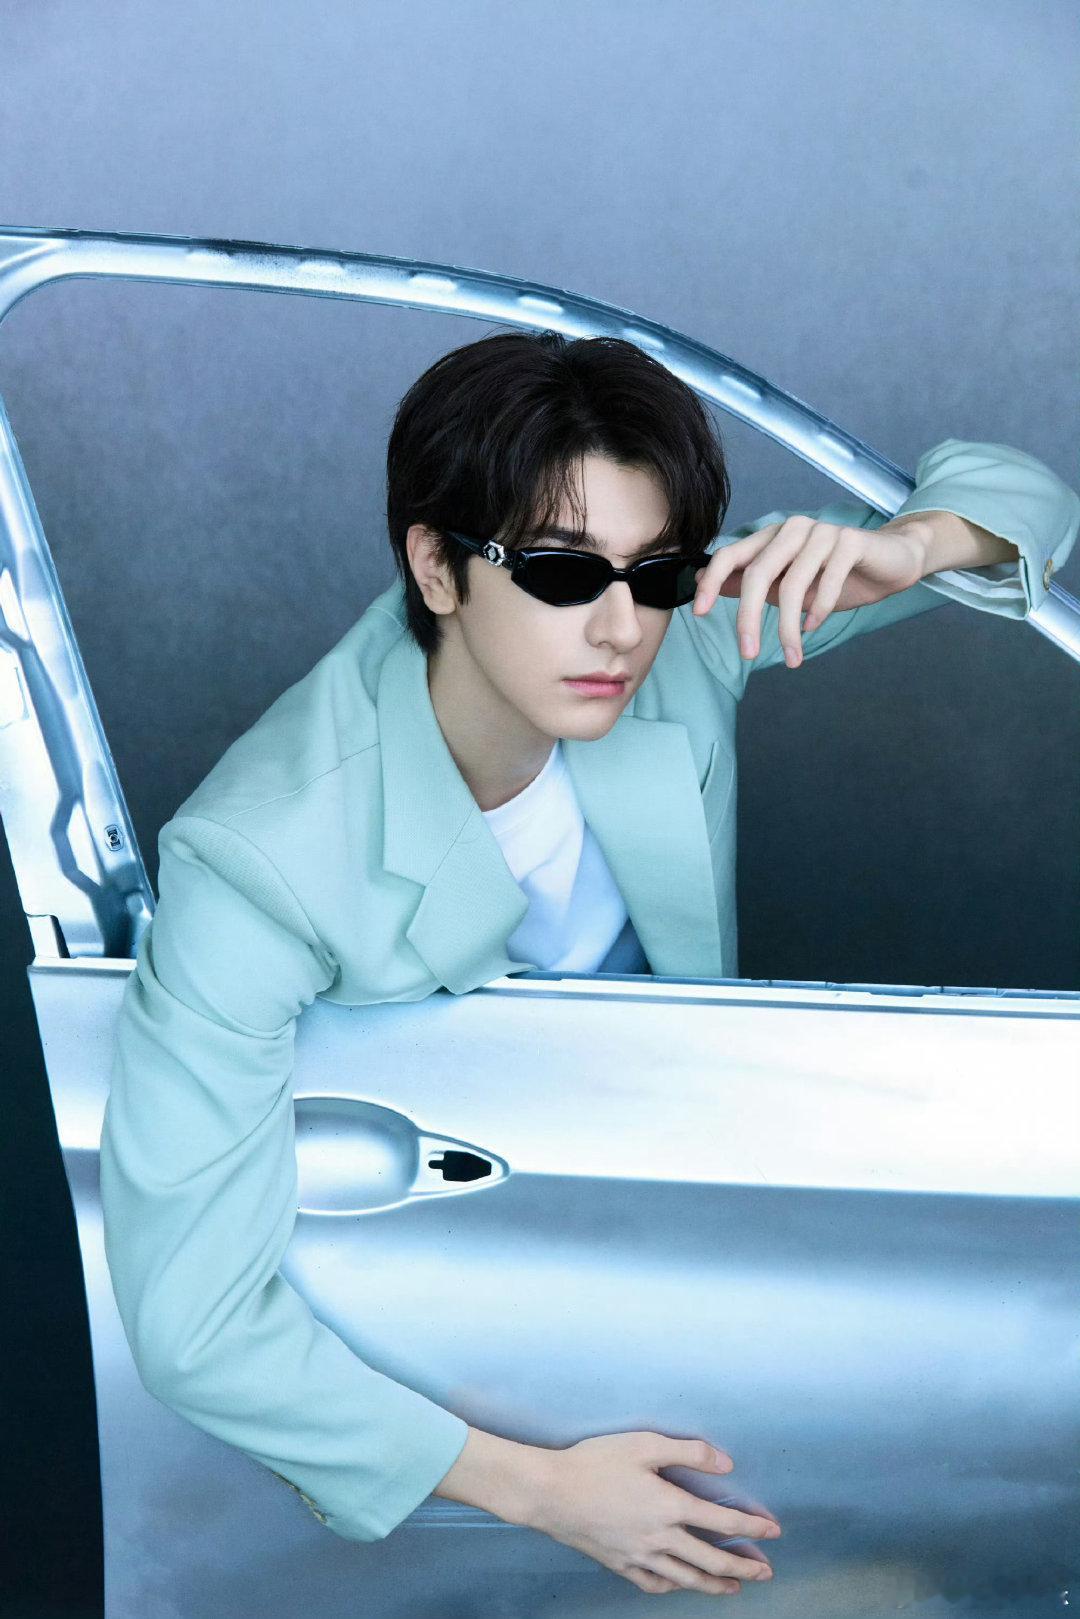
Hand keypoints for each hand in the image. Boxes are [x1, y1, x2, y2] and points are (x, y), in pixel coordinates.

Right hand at [521, 1431, 780, 1596]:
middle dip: (743, 1567)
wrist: (550, 1492)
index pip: (721, 1521)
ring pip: (686, 1578)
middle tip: (765, 1572)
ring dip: (715, 1584)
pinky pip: (654, 1584)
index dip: (752, 1527)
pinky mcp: (619, 1564)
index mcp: (669, 1505)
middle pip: (711, 1559)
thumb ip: (689, 1452)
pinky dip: (673, 1587)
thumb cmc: (595, 1461)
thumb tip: (727, 1464)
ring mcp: (639, 1555)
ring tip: (734, 1587)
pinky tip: (680, 1585)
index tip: (774, 1531)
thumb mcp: (644, 1444)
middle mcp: (660, 1537)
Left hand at [692, 515, 928, 667]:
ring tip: (792, 656)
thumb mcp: (787, 585)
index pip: (730, 555)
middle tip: (748, 653)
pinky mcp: (850, 541)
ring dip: (788, 627)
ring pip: (792, 584)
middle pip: (758, 574)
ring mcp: (822, 532)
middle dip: (748, 618)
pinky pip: (827, 582)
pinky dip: (818, 610)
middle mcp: (793, 529)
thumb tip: (704, 584)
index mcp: (772, 537)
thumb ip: (749, 583)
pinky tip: (814, 627)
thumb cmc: (836, 575)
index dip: (712, 582)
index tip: (700, 613)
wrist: (890, 563)